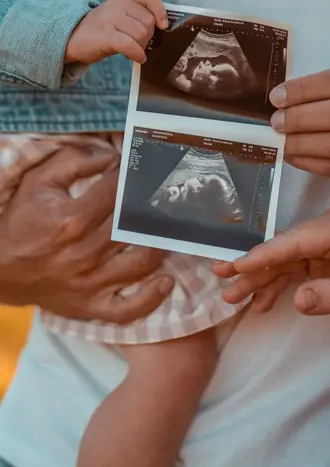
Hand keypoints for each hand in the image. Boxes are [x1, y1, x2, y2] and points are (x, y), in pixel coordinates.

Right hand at [0, 147, 173, 322]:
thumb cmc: (22, 221)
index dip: (136, 177)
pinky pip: (128, 310)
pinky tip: (166, 280)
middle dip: (156, 207)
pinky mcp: (91, 306)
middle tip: (170, 197)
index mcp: (72, 220)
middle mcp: (85, 252)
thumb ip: (73, 161)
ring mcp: (90, 283)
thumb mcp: (38, 181)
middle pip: (137, 226)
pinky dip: (152, 298)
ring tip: (168, 230)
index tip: (145, 171)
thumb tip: (112, 157)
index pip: (119, 192)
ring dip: (161, 244)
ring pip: (143, 263)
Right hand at [65, 0, 167, 64]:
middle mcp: (117, 5)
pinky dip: (137, 54)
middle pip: (148, 22)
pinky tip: (137, 58)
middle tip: (138, 45)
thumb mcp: (119, 17)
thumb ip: (137, 18)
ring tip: (133, 51)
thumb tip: (160, 29)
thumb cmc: (100, 31)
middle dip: (148, 38)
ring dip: (141, 47)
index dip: (160, 11)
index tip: (162, 25)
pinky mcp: (105, 35)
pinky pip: (130, 45)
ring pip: (141, 34)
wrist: (71, 38)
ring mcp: (110, 19)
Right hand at [214, 208, 329, 315]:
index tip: (236, 265)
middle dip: (252, 265)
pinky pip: (293, 271)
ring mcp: (321, 246)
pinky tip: (262, 302)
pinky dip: (277, 286)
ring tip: (233, 296)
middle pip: (282, 249)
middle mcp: (324, 232)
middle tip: (221, 276)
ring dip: (259, 278)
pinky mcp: (321, 260)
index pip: (293, 241)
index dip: (263, 254)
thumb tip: (297, 301)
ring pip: (283, 261)